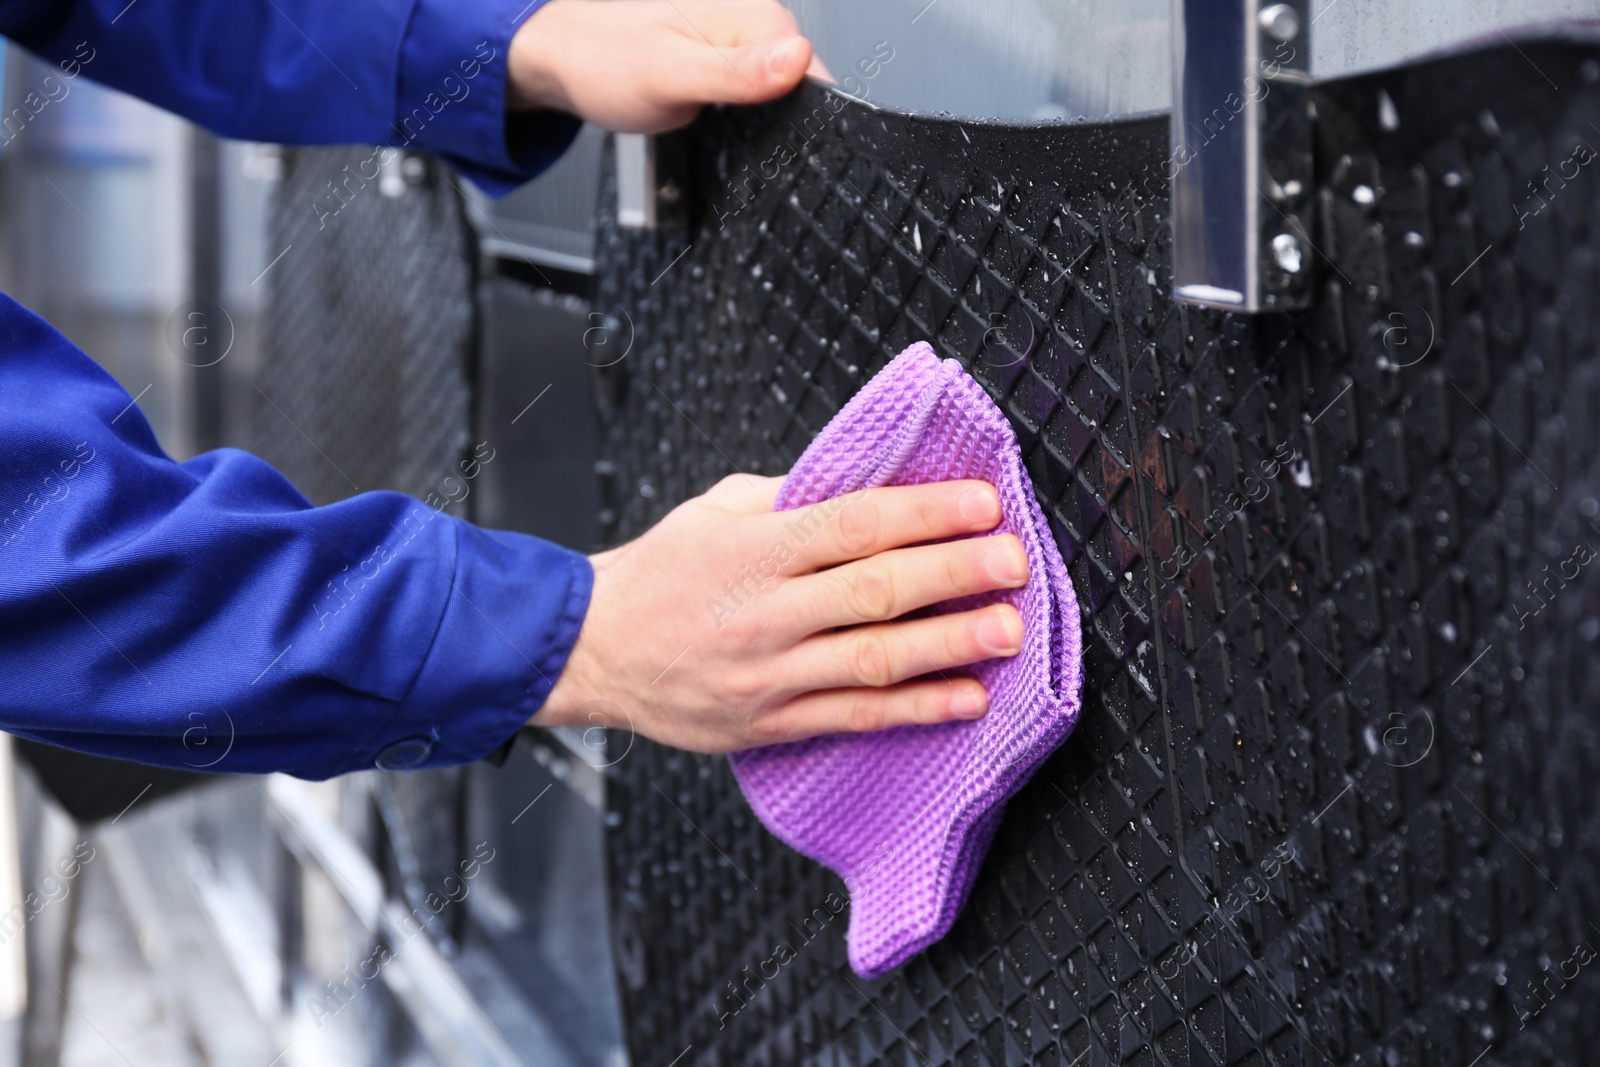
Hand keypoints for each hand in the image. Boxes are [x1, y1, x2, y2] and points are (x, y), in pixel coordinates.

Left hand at [509, 0, 816, 132]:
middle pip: (801, 84)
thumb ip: (736, 73)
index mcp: (753, 17)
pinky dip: (741, 114)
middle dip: (777, 121)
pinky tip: (713, 117)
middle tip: (725, 128)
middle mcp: (752, 22)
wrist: (562, 58)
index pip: (814, 73)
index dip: (804, 115)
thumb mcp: (671, 76)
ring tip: (712, 119)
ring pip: (779, 92)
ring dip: (758, 120)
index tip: (774, 139)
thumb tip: (798, 61)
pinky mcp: (727, 61)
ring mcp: (740, 42)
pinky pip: (755, 93)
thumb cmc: (602, 61)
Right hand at [533, 475, 1030, 752]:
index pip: (856, 523)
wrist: (591, 649)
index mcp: (755, 546)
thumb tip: (878, 483)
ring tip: (1008, 630)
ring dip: (950, 645)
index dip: (926, 513)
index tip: (983, 504)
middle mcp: (766, 610)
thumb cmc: (661, 571)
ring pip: (874, 659)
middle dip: (954, 573)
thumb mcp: (717, 510)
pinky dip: (916, 709)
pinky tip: (966, 698)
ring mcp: (770, 673)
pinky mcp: (772, 722)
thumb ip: (794, 498)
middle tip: (1013, 562)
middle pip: (876, 589)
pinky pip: (855, 716)